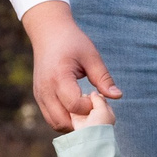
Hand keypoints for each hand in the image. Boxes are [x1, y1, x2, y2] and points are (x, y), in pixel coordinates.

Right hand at [23, 1, 120, 131]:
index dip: (90, 106)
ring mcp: (40, 95)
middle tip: (92, 107)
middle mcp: (45, 90)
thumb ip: (103, 78)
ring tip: (84, 108)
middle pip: (63, 122)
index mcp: (59, 78)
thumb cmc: (72, 42)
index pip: (75, 106)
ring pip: (56, 124)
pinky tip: (76, 107)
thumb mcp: (91, 56)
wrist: (48, 33)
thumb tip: (118, 96)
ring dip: (73, 123)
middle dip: (82, 121)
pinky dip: (65, 119)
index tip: (96, 95)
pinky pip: (52, 118)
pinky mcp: (39, 98)